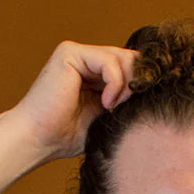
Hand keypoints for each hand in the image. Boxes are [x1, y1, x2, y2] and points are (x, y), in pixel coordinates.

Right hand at [12, 41, 138, 160]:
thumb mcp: (106, 117)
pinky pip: (108, 61)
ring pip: (121, 58)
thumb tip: (156, 89)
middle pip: (129, 58)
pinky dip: (114, 82)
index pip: (129, 67)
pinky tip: (106, 103)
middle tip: (130, 107)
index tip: (147, 102)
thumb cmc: (65, 137)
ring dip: (125, 85)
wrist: (37, 140)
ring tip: (112, 108)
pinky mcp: (70, 53)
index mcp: (93, 73)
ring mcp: (76, 53)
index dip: (143, 81)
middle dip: (137, 82)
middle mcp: (85, 59)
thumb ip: (124, 100)